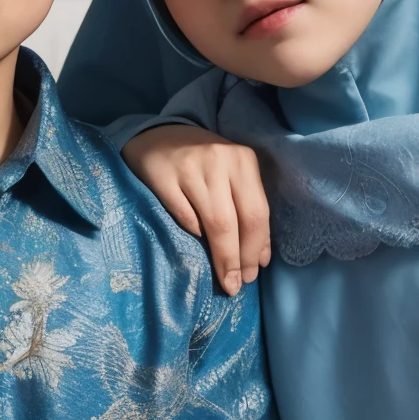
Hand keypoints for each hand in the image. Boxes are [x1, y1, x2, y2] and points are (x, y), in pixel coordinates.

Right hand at [123, 126, 269, 296]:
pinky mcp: (162, 176)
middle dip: (238, 258)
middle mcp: (220, 161)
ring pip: (212, 223)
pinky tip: (196, 244)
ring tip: (223, 278)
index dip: (256, 248)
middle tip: (236, 284)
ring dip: (220, 256)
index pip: (257, 213)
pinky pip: (183, 216)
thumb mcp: (230, 176)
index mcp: (243, 160)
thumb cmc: (201, 162)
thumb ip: (246, 209)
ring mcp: (190, 168)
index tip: (251, 274)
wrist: (158, 135)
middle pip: (236, 221)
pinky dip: (193, 234)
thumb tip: (260, 258)